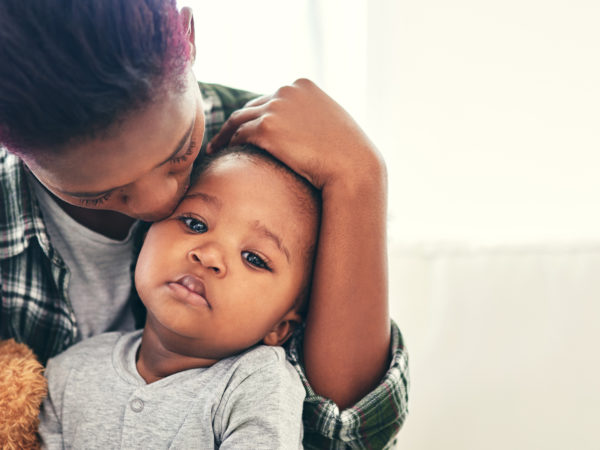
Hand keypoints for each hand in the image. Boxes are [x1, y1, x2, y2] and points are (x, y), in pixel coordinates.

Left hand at [207, 78, 383, 188]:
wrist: (352, 166)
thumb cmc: (347, 152)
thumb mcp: (332, 123)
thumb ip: (312, 117)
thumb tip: (299, 129)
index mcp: (302, 85)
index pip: (272, 98)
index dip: (259, 114)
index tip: (249, 127)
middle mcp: (286, 90)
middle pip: (252, 106)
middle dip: (241, 122)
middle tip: (226, 138)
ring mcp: (275, 107)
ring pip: (239, 119)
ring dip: (226, 133)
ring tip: (216, 146)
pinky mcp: (266, 128)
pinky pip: (239, 134)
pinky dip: (228, 143)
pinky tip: (222, 153)